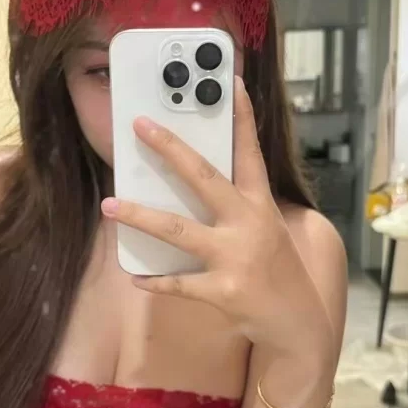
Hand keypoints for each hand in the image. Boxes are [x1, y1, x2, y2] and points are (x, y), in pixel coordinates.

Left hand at [101, 78, 335, 364]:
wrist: (297, 323)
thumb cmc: (276, 272)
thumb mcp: (267, 229)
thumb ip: (238, 206)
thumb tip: (196, 182)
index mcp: (260, 205)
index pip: (250, 152)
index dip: (242, 117)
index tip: (231, 83)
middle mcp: (248, 224)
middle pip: (203, 177)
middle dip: (170, 149)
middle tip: (140, 126)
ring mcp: (236, 257)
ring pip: (178, 230)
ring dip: (140, 216)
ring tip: (110, 205)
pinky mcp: (224, 290)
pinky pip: (180, 283)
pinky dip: (156, 281)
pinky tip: (136, 277)